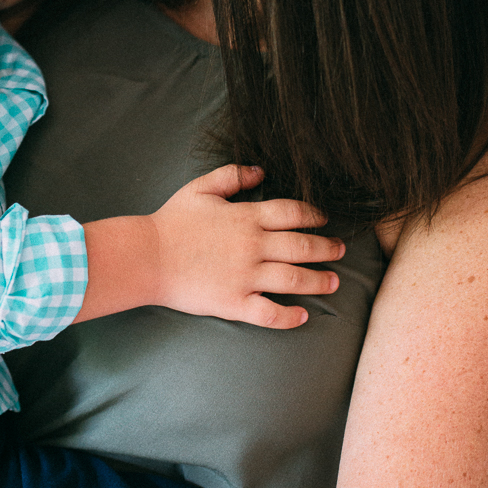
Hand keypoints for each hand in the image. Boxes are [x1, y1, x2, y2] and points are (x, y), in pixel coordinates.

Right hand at [149, 165, 343, 329]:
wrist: (146, 257)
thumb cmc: (171, 222)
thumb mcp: (200, 188)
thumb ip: (232, 176)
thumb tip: (261, 171)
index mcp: (246, 217)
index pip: (293, 213)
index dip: (315, 215)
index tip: (325, 220)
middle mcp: (252, 246)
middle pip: (303, 246)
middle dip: (327, 249)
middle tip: (341, 251)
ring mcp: (245, 276)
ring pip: (295, 279)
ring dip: (319, 281)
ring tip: (333, 282)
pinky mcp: (235, 303)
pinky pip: (271, 312)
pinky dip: (291, 316)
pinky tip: (303, 315)